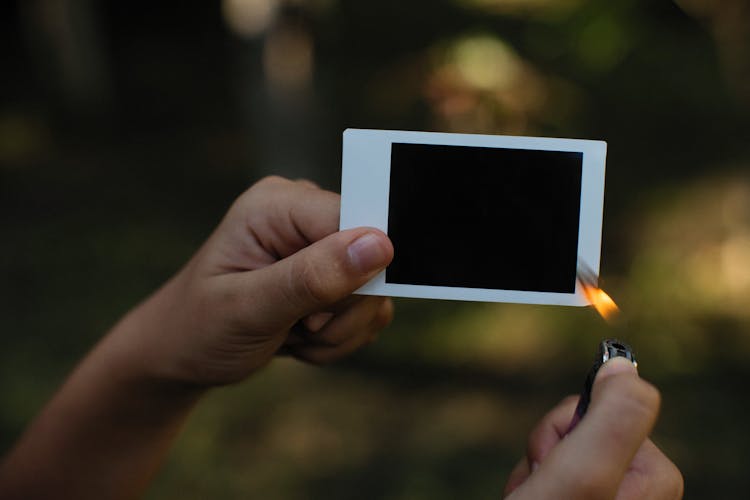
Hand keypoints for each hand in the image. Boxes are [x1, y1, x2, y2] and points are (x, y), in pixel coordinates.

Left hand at [131, 176, 393, 385]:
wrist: (182, 355)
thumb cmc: (198, 327)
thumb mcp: (248, 307)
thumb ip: (311, 277)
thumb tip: (379, 245)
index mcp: (278, 204)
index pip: (354, 218)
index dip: (356, 269)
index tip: (317, 311)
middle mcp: (305, 217)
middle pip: (373, 259)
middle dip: (339, 311)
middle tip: (294, 326)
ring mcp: (322, 248)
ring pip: (374, 294)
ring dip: (336, 331)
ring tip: (290, 332)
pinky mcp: (334, 277)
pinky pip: (368, 312)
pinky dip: (338, 338)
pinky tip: (300, 337)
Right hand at [503, 358, 683, 498]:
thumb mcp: (583, 471)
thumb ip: (613, 416)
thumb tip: (623, 364)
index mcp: (655, 475)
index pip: (594, 411)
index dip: (559, 429)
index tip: (555, 464)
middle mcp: (641, 485)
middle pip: (577, 432)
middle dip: (547, 456)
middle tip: (544, 487)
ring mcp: (615, 495)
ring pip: (561, 456)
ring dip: (538, 475)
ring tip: (537, 498)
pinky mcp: (591, 499)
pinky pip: (557, 477)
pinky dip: (538, 488)